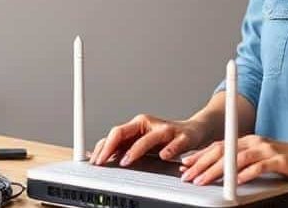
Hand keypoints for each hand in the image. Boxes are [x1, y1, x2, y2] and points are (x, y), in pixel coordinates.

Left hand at [89, 114, 210, 166]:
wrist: (193, 131)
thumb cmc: (165, 138)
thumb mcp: (141, 141)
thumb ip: (123, 147)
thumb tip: (99, 156)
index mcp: (137, 125)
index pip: (115, 133)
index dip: (102, 147)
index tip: (94, 161)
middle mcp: (149, 125)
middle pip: (124, 132)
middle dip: (110, 147)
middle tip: (102, 162)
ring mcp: (166, 130)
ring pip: (148, 138)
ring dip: (135, 150)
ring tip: (126, 161)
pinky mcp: (183, 137)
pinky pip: (175, 144)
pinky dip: (169, 150)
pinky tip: (164, 156)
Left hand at [178, 135, 287, 185]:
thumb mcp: (263, 159)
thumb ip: (245, 162)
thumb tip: (224, 171)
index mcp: (250, 140)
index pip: (220, 145)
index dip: (201, 155)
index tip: (187, 164)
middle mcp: (256, 141)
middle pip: (223, 150)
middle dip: (202, 163)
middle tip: (188, 175)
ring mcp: (267, 149)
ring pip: (235, 158)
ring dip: (216, 171)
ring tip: (203, 180)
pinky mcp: (278, 159)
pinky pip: (257, 167)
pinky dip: (244, 174)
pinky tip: (234, 182)